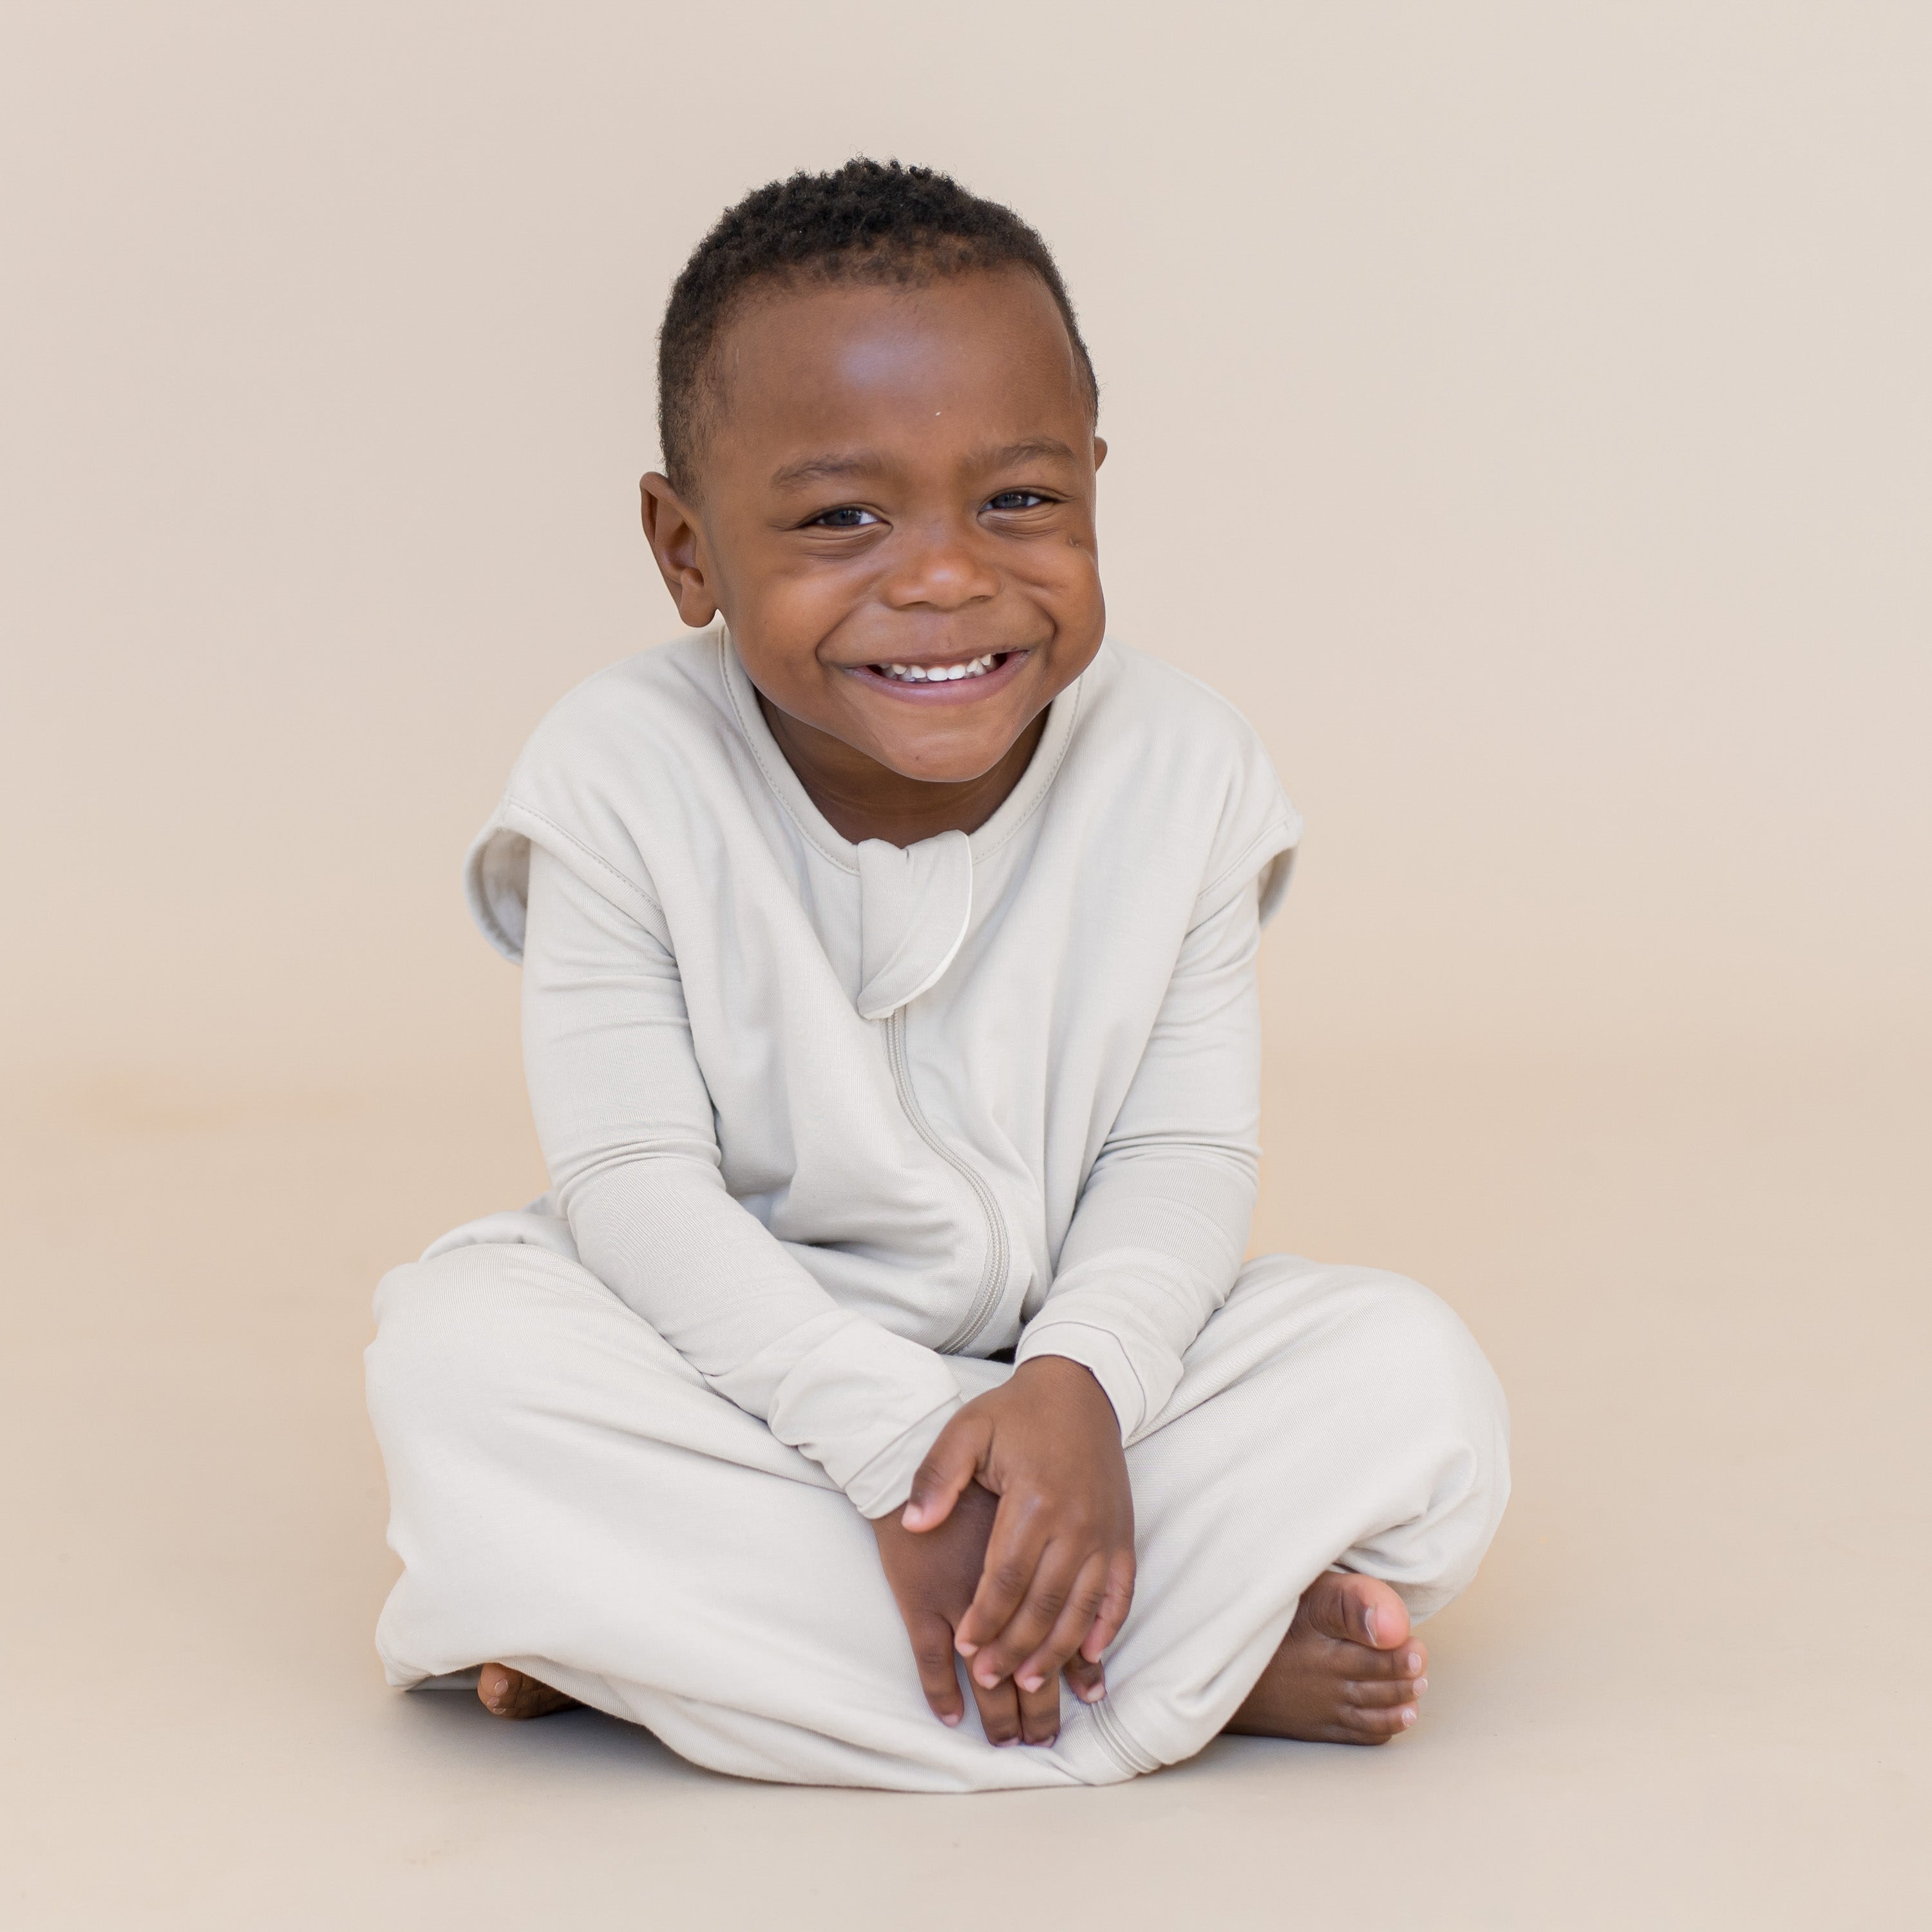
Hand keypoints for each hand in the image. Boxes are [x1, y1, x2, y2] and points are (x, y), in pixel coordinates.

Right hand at [871, 1481, 1063, 1744]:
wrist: (907, 1446)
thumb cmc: (971, 1459)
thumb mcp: (1032, 1487)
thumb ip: (1058, 1537)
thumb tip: (1082, 1592)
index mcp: (1035, 1554)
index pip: (1061, 1627)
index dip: (1072, 1667)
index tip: (1088, 1697)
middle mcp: (998, 1584)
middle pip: (1028, 1660)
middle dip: (1040, 1706)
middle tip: (1047, 1739)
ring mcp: (956, 1596)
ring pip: (984, 1671)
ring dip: (1001, 1709)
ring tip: (1013, 1740)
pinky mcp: (919, 1598)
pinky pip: (931, 1660)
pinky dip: (940, 1693)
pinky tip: (951, 1715)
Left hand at [903, 1356, 1134, 1720]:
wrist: (1080, 1389)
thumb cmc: (1016, 1412)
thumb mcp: (967, 1429)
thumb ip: (938, 1477)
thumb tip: (914, 1524)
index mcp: (1034, 1500)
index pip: (1005, 1578)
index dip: (985, 1619)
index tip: (965, 1649)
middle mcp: (1075, 1523)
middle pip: (1044, 1604)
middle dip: (1015, 1648)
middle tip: (990, 1680)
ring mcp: (1105, 1532)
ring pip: (1081, 1609)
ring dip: (1057, 1651)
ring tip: (1031, 1682)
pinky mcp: (1123, 1535)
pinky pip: (1119, 1593)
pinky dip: (1105, 1628)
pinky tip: (1089, 1658)